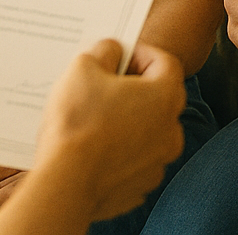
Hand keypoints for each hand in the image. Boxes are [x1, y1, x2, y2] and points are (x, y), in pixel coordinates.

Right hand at [34, 39, 186, 220]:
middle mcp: (172, 128)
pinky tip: (93, 149)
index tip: (117, 55)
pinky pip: (134, 159)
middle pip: (158, 97)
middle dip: (132, 87)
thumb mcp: (83, 69)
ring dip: (127, 121)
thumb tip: (112, 50)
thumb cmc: (77, 124)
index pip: (164, 62)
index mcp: (166, 95)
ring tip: (94, 119)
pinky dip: (119, 152)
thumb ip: (105, 50)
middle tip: (102, 85)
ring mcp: (160, 160)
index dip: (140, 53)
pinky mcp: (142, 184)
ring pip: (147, 130)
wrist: (65, 186)